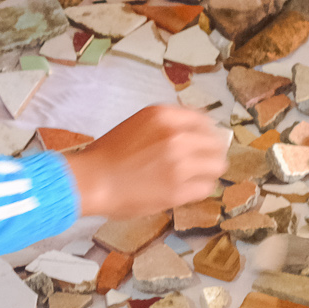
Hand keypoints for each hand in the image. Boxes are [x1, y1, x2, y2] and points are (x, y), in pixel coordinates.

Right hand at [65, 105, 227, 216]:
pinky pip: (206, 188)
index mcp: (164, 116)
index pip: (204, 121)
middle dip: (210, 153)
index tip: (205, 142)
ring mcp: (180, 164)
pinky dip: (199, 189)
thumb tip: (195, 131)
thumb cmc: (110, 153)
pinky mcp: (178, 191)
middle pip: (215, 144)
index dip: (207, 133)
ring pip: (216, 166)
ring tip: (197, 178)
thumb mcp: (140, 123)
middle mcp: (176, 136)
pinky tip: (188, 190)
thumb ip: (168, 124)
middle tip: (202, 163)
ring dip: (208, 172)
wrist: (92, 180)